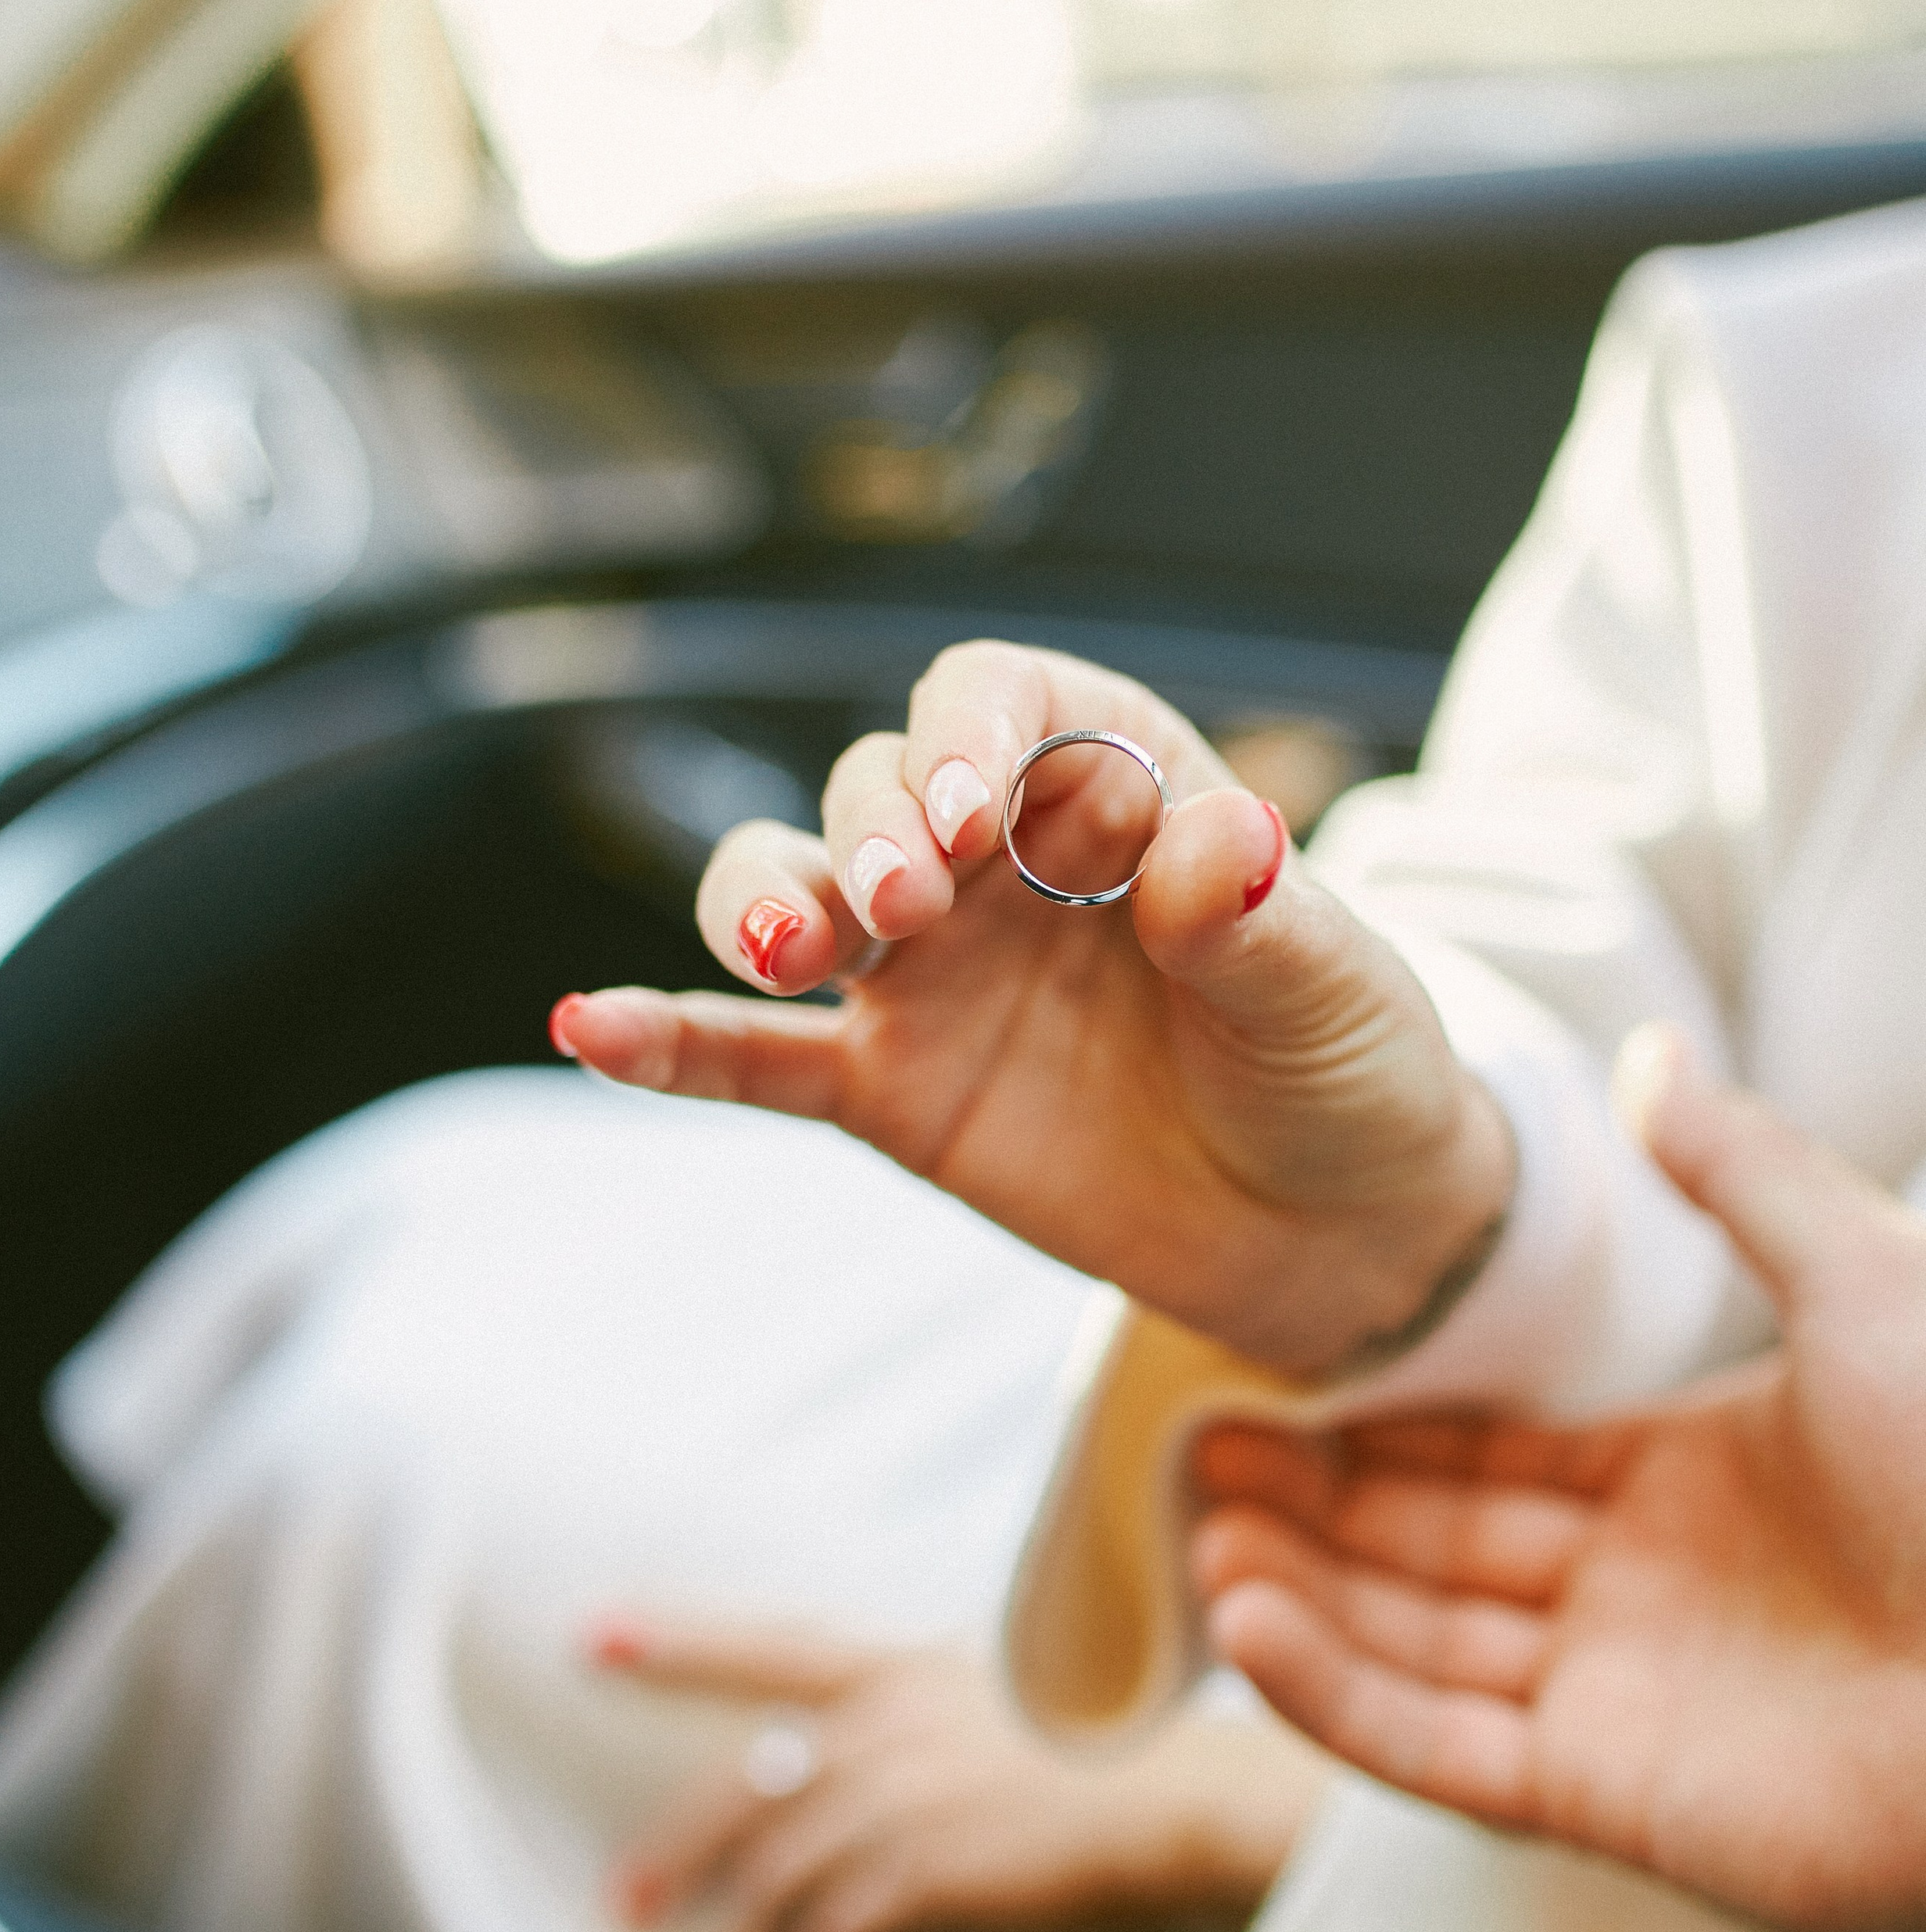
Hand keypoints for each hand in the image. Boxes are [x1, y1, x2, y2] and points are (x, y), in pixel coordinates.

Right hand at [550, 642, 1510, 1375]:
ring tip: (789, 945)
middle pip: (875, 790)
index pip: (1004, 703)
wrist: (1335, 1227)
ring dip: (766, 899)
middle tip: (907, 901)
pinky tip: (587, 1029)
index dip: (968, 734)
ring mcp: (928, 973)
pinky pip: (758, 1059)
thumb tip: (1213, 849)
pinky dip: (674, 1044)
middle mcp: (997, 860)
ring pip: (794, 892)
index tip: (969, 809)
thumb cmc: (1345, 1068)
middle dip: (869, 829)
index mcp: (1112, 786)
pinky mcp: (889, 1086)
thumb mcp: (1332, 990)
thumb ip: (1258, 919)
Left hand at [590, 1621, 1329, 1931]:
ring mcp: (904, 1793)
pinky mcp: (930, 1869)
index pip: (761, 1644)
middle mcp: (883, 1721)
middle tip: (623, 1901)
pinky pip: (838, 1925)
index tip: (591, 1637)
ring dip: (737, 1925)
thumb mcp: (996, 1694)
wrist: (1177, 1793)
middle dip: (677, 1849)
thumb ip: (914, 1716)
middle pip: (746, 1785)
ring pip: (781, 1867)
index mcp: (896, 1665)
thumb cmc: (1102, 1747)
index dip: (675, 1641)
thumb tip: (853, 1744)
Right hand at [1192, 1027, 1925, 1931]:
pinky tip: (1250, 1623)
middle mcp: (1641, 1595)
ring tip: (1203, 1535)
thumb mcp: (1863, 1281)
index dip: (1382, 1434)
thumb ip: (1741, 1174)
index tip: (1269, 1393)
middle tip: (1199, 1459)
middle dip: (1314, 1508)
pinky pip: (1442, 1747)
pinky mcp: (1612, 1798)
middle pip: (1435, 1553)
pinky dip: (1338, 1695)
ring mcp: (1622, 1701)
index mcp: (1690, 1484)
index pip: (1492, 1463)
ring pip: (1417, 1646)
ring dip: (1302, 1594)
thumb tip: (1641, 1059)